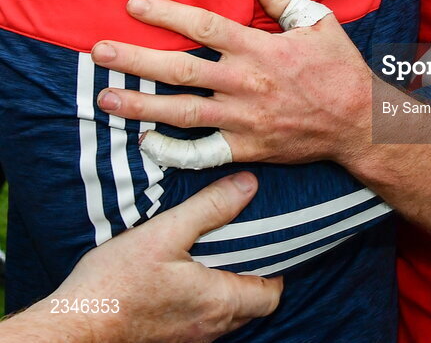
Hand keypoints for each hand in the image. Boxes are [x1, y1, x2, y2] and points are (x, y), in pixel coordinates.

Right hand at [16, 173, 281, 342]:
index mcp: (218, 302)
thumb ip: (211, 207)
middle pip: (250, 305)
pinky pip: (200, 320)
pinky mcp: (167, 339)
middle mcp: (209, 328)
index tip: (265, 242)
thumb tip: (249, 184)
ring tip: (214, 253)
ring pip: (225, 314)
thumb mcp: (167, 232)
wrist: (74, 325)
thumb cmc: (118, 281)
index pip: (271, 295)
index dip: (275, 269)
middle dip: (252, 275)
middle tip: (242, 242)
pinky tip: (183, 274)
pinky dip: (203, 299)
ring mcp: (188, 338)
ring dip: (226, 286)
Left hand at [93, 0, 372, 165]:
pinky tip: (146, 142)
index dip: (166, 14)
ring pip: (181, 113)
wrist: (361, 123)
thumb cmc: (339, 67)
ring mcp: (244, 120)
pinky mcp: (247, 148)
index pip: (204, 26)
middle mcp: (246, 84)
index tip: (134, 5)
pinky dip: (172, 151)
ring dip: (140, 105)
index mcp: (260, 48)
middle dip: (136, 60)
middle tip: (100, 52)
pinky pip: (201, 153)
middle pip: (181, 70)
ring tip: (106, 98)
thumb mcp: (317, 21)